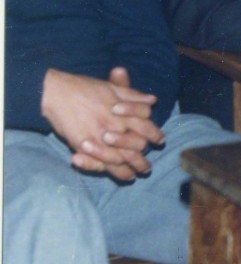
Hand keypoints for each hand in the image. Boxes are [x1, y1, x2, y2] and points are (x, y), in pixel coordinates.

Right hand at [41, 68, 164, 180]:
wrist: (57, 93)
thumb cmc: (84, 88)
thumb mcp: (111, 88)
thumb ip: (133, 95)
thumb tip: (153, 100)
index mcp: (123, 110)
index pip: (146, 124)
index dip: (154, 133)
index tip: (159, 140)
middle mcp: (114, 125)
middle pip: (138, 143)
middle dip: (145, 153)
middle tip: (150, 162)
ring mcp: (100, 138)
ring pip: (124, 157)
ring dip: (135, 166)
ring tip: (142, 172)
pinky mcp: (85, 148)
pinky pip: (105, 164)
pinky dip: (117, 172)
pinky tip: (125, 175)